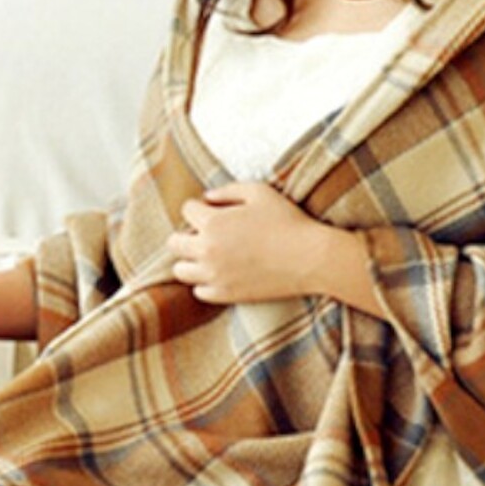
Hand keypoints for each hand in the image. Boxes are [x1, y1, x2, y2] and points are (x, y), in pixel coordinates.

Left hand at [166, 182, 330, 303]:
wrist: (310, 259)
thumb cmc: (288, 221)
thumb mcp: (259, 192)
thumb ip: (228, 191)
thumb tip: (207, 198)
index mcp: (213, 222)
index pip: (186, 210)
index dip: (200, 208)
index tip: (216, 211)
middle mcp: (207, 250)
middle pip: (174, 243)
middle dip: (187, 235)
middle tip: (208, 234)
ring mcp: (215, 276)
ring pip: (181, 270)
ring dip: (191, 260)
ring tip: (211, 256)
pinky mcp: (226, 295)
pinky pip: (199, 291)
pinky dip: (205, 282)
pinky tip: (222, 273)